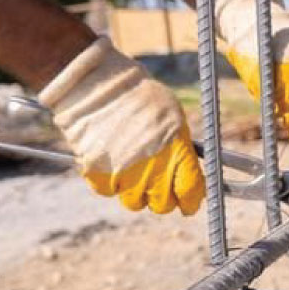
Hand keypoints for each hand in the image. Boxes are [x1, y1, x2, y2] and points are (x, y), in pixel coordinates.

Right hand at [38, 37, 204, 214]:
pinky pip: (108, 192)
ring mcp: (123, 174)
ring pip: (134, 203)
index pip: (191, 192)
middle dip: (164, 198)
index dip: (191, 200)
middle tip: (160, 184)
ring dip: (137, 191)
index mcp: (176, 151)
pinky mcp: (97, 174)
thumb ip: (183, 150)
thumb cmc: (141, 96)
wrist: (100, 84)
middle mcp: (152, 169)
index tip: (189, 201)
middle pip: (162, 205)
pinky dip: (111, 182)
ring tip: (134, 170)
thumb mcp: (174, 118)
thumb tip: (190, 173)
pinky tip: (113, 162)